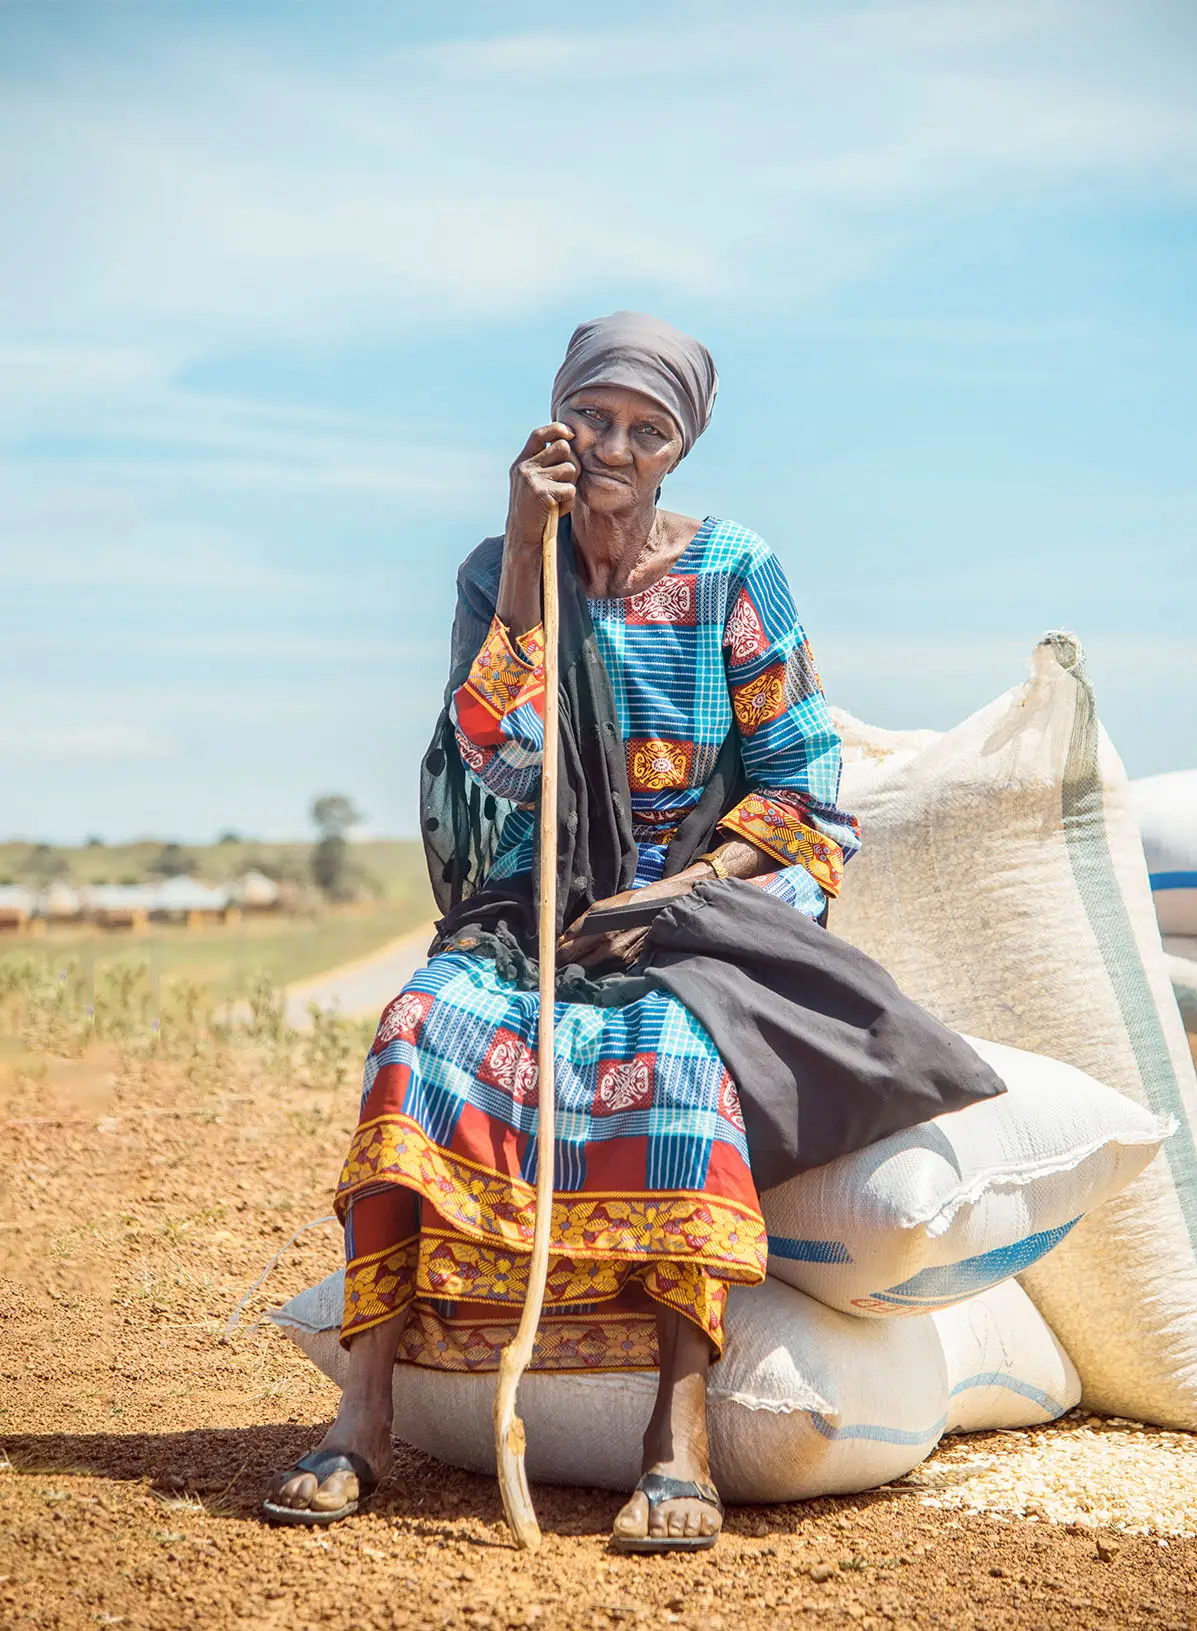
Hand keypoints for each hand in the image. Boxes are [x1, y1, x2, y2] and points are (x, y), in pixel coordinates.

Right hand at [505, 423, 579, 559]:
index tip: (570, 433)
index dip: (556, 430)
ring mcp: (531, 479)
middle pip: (563, 448)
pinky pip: (570, 490)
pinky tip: (557, 510)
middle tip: (566, 482)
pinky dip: (569, 503)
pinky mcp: (541, 493)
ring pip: (571, 469)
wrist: (522, 537)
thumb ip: (545, 465)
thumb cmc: (534, 511)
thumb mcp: (533, 483)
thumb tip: (570, 443)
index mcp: (522, 463)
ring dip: (571, 486)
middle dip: (572, 463)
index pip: (539, 435)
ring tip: (558, 500)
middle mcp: (524, 467)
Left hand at [555, 869, 708, 970]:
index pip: (567, 949)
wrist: (661, 910)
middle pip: (575, 963)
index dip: (554, 953)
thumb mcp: (603, 906)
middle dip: (562, 962)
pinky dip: (594, 967)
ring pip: (589, 968)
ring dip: (577, 966)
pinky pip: (604, 969)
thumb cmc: (630, 904)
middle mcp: (608, 948)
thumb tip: (563, 937)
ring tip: (569, 963)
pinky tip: (590, 963)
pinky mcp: (627, 963)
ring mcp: (618, 958)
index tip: (546, 954)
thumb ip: (582, 922)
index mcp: (599, 931)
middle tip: (552, 962)